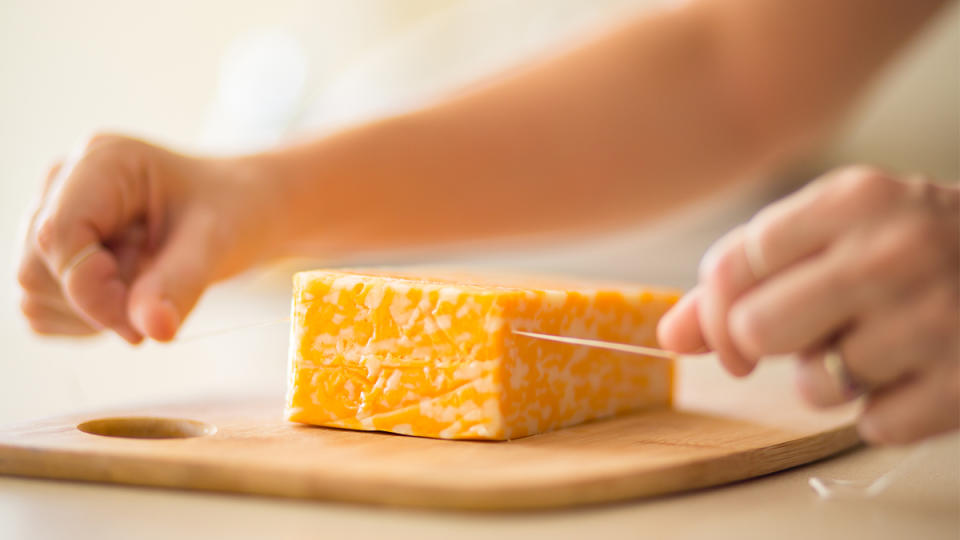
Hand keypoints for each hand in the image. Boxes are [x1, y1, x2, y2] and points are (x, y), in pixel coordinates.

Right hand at [17, 134, 281, 342]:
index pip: (59, 235)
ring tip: (148, 283)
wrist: (240, 208)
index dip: (92, 290)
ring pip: (33, 291)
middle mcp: (64, 182)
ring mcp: (53, 215)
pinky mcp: (54, 251)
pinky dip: (84, 320)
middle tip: (155, 297)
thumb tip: (153, 331)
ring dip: (91, 313)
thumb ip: (180, 283)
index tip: (142, 318)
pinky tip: (129, 295)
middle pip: (36, 268)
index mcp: (102, 162)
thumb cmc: (233, 211)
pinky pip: (43, 307)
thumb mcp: (217, 242)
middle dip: (94, 301)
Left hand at [658, 166, 958, 444]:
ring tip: (876, 347)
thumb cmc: (923, 247)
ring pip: (813, 386)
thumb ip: (748, 275)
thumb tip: (668, 334)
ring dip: (831, 380)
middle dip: (767, 347)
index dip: (716, 310)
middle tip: (806, 338)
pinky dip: (886, 410)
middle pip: (757, 330)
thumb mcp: (843, 232)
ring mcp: (937, 318)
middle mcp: (894, 251)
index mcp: (854, 199)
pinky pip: (874, 425)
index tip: (732, 329)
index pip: (733, 265)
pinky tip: (918, 373)